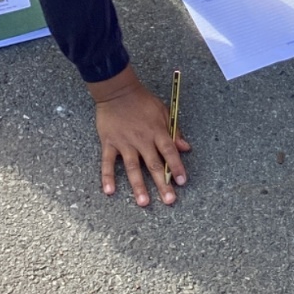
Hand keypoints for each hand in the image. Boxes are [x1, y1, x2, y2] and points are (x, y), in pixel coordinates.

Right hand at [88, 66, 189, 203]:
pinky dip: (107, 177)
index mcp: (157, 131)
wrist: (117, 91)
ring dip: (138, 186)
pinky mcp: (109, 143)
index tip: (182, 182)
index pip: (170, 152)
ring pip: (133, 168)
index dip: (177, 167)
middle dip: (162, 184)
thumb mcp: (163, 111)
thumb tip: (185, 147)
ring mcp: (125, 142)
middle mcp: (142, 139)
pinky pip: (108, 162)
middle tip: (169, 200)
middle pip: (154, 164)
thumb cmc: (142, 100)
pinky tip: (109, 191)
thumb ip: (174, 131)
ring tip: (143, 202)